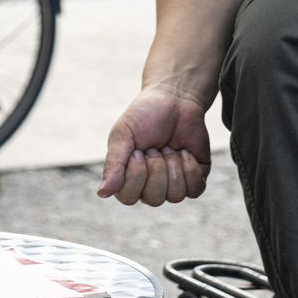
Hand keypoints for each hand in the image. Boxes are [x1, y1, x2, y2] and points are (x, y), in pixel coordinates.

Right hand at [97, 83, 212, 206]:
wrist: (175, 98)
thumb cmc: (144, 115)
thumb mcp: (123, 135)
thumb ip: (113, 164)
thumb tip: (102, 193)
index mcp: (128, 178)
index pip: (128, 197)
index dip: (135, 174)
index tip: (138, 150)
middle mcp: (150, 186)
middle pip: (153, 199)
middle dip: (156, 167)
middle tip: (155, 146)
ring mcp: (173, 184)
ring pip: (175, 196)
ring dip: (173, 166)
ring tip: (170, 148)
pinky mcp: (195, 178)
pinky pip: (195, 189)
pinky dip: (190, 168)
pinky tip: (185, 152)